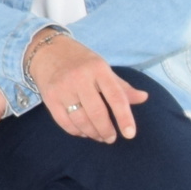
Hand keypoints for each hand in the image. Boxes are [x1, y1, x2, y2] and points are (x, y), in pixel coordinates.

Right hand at [26, 31, 147, 141]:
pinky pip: (64, 122)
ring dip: (92, 133)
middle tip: (111, 138)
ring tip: (99, 136)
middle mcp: (80, 77)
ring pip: (80, 120)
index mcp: (98, 69)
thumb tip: (144, 98)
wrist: (46, 50)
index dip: (125, 117)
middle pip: (97, 113)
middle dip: (106, 130)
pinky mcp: (49, 97)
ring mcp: (63, 88)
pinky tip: (83, 131)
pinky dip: (76, 131)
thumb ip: (121, 86)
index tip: (130, 134)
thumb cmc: (80, 61)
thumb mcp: (102, 68)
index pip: (116, 97)